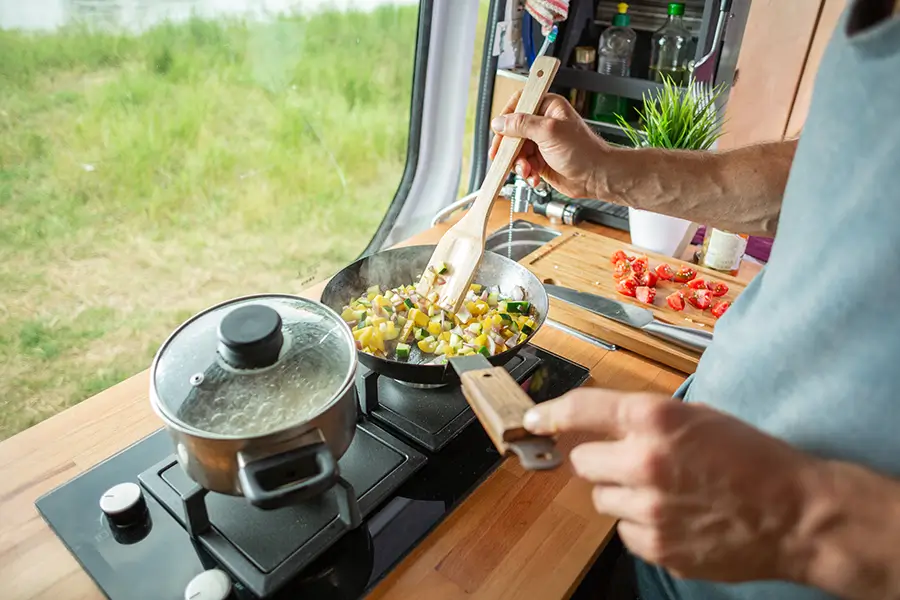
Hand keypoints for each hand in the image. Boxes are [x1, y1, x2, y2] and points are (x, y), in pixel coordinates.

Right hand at [489, 91, 608, 199]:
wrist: (596, 177)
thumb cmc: (583, 151)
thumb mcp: (549, 132)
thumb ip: (522, 125)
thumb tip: (500, 122)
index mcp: (548, 107)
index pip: (518, 103)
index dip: (506, 117)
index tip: (499, 130)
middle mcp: (543, 123)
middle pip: (512, 131)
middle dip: (509, 148)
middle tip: (504, 157)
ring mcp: (541, 143)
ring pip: (515, 151)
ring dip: (518, 164)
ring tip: (527, 171)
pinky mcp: (540, 160)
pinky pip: (523, 165)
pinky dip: (526, 173)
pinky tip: (534, 177)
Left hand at [523, 389, 817, 582]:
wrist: (796, 514)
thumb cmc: (752, 457)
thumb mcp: (697, 417)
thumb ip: (644, 420)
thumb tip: (597, 424)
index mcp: (655, 420)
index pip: (581, 410)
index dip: (551, 414)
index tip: (534, 420)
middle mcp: (644, 463)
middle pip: (582, 462)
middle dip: (600, 461)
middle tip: (634, 463)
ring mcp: (648, 510)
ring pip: (601, 499)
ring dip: (621, 494)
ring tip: (664, 493)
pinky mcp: (657, 547)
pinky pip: (624, 532)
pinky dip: (639, 524)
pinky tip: (674, 517)